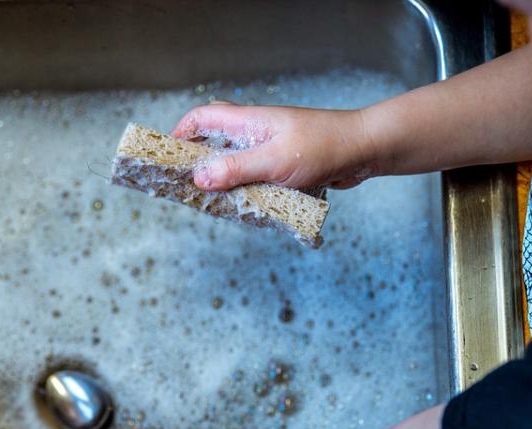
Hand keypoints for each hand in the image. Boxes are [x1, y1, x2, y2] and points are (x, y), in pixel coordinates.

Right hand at [171, 102, 383, 191]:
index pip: (203, 117)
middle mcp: (256, 133)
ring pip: (235, 164)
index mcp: (249, 122)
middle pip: (215, 142)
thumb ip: (235, 169)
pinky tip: (245, 208)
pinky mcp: (283, 167)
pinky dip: (247, 191)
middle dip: (198, 163)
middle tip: (186, 187)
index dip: (181, 133)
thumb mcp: (274, 161)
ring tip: (212, 203)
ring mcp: (270, 149)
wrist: (364, 151)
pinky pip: (255, 178)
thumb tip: (199, 177)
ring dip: (224, 182)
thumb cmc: (324, 147)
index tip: (167, 156)